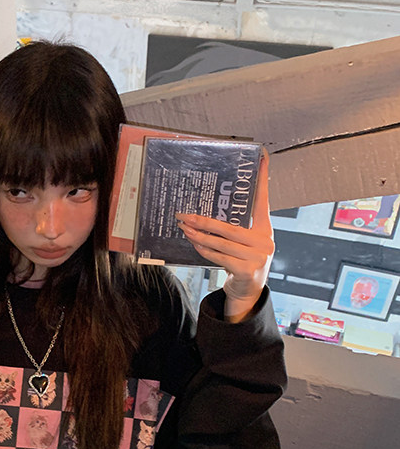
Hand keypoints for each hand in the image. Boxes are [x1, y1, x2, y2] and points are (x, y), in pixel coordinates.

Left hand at [175, 150, 273, 321]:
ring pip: (220, 242)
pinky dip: (203, 249)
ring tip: (184, 228)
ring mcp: (257, 257)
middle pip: (229, 226)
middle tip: (185, 214)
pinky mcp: (246, 270)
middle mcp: (264, 241)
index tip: (263, 157)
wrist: (249, 291)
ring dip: (198, 235)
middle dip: (204, 220)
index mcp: (265, 229)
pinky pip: (218, 256)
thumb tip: (209, 213)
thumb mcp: (246, 242)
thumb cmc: (244, 261)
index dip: (262, 179)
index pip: (263, 200)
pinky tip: (193, 243)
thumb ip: (237, 228)